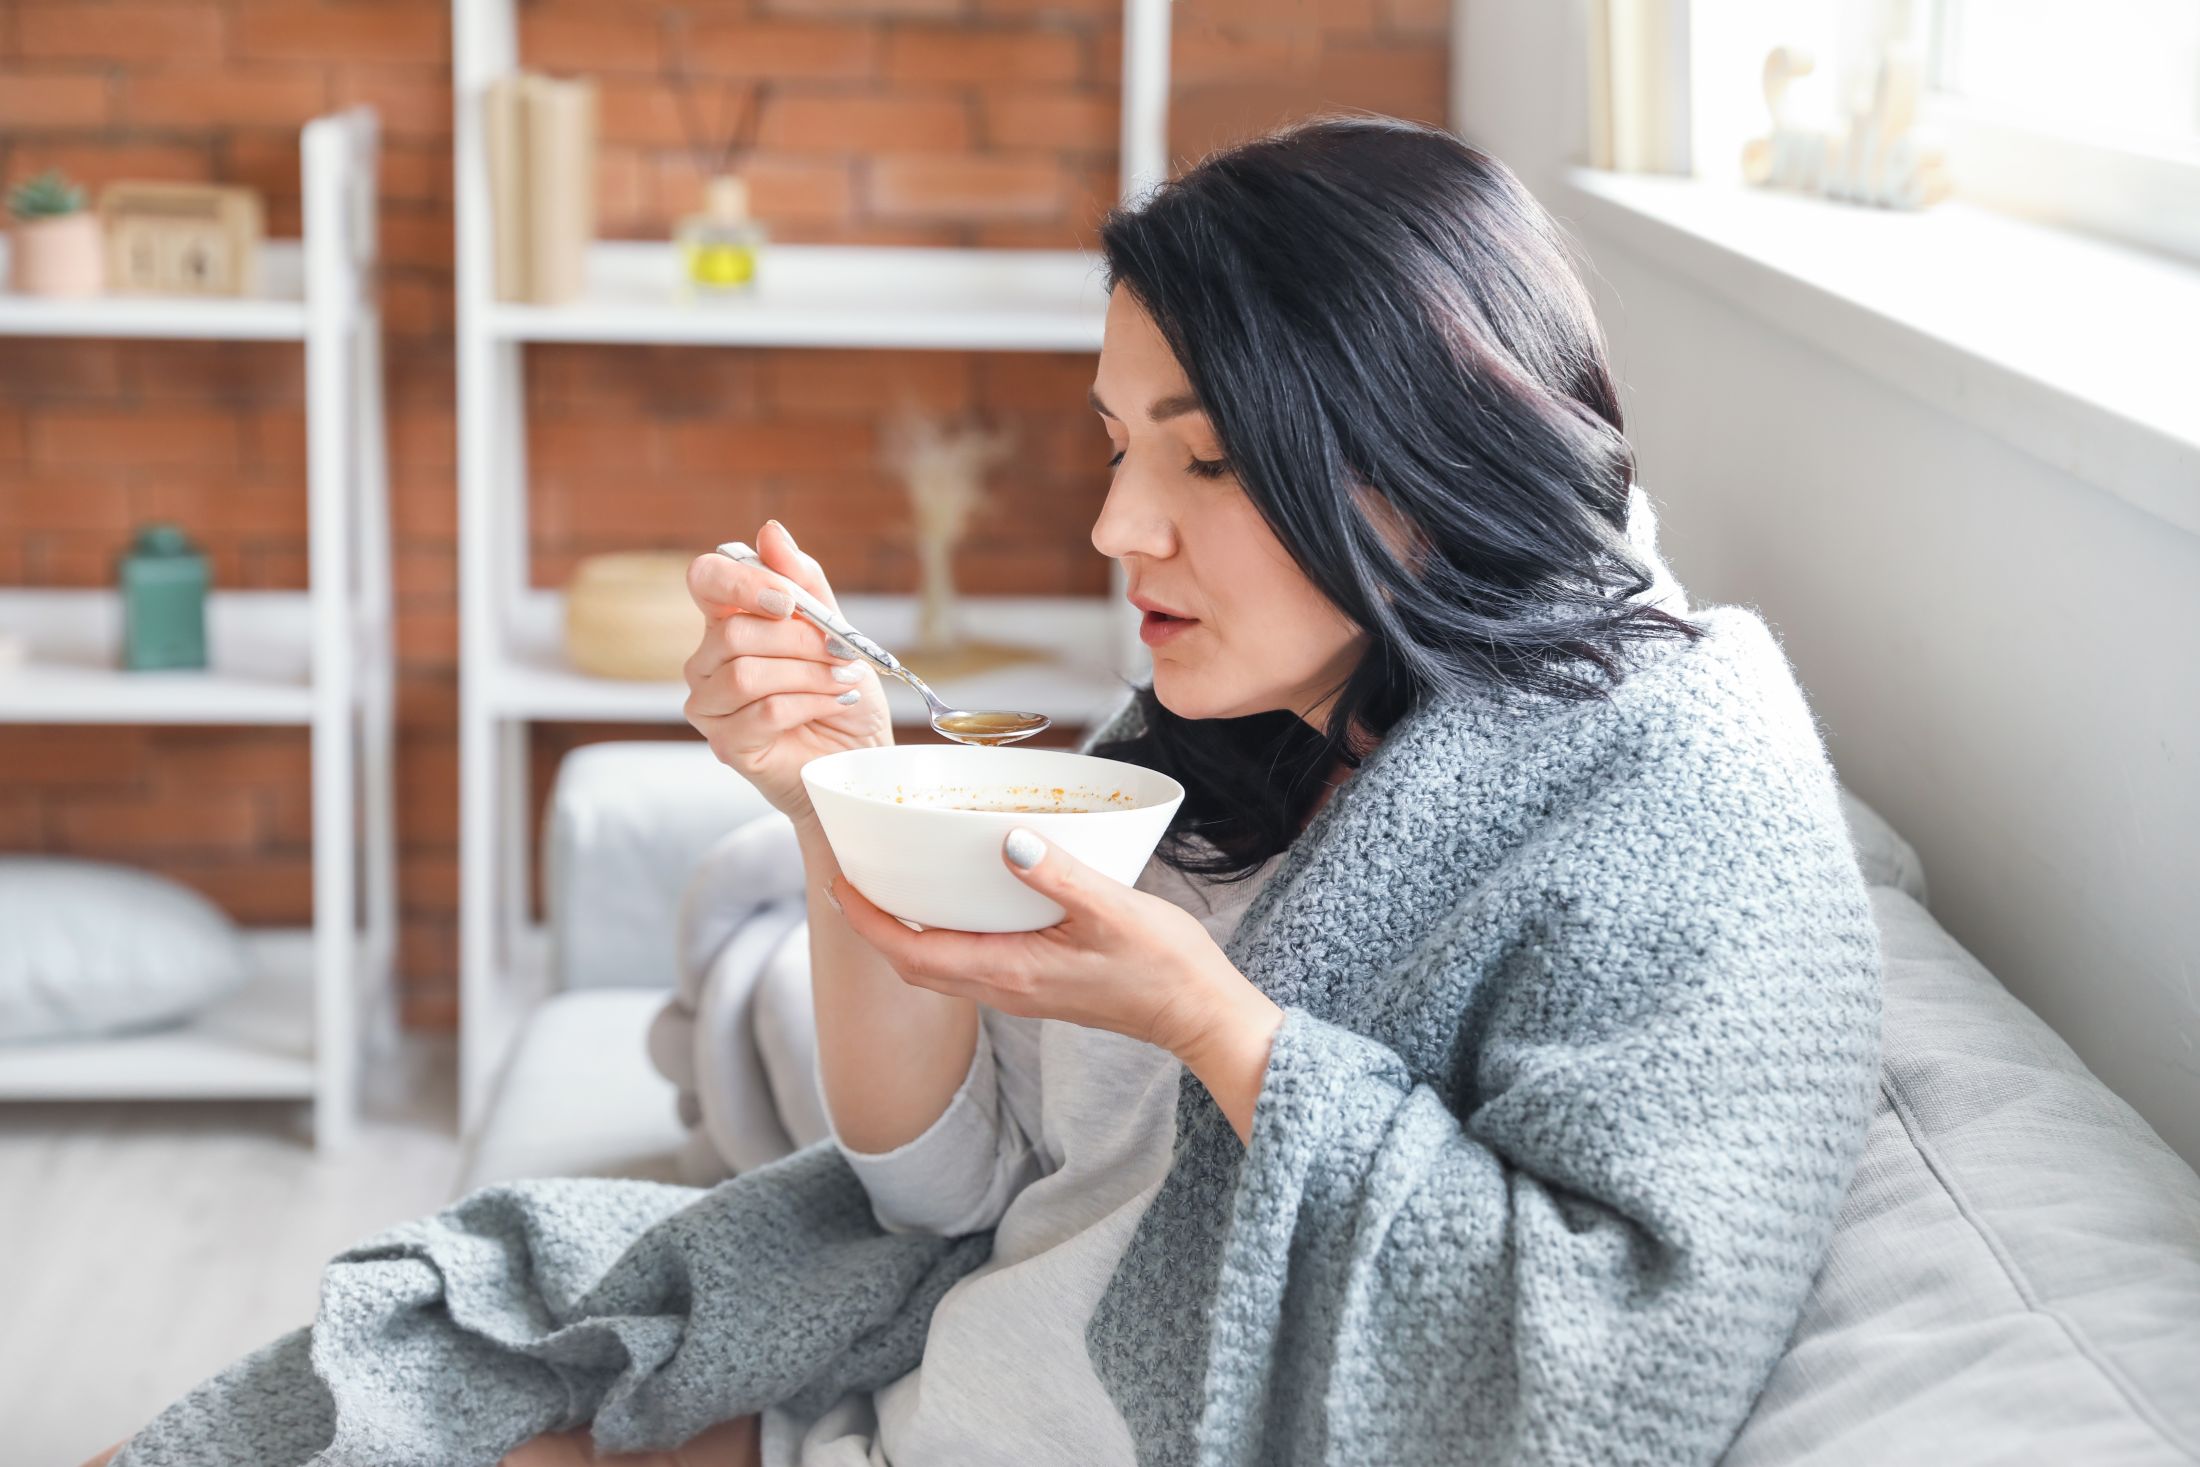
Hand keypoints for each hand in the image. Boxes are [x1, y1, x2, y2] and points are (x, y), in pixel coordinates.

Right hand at [683, 520, 890, 825]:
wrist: (861, 755)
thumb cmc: (844, 692)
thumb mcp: (836, 629)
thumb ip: (804, 583)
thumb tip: (770, 531)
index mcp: (730, 620)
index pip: (705, 579)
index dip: (740, 582)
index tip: (788, 600)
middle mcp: (708, 660)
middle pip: (734, 633)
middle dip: (801, 642)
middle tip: (841, 654)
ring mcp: (710, 704)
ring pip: (745, 674)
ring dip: (809, 676)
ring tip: (843, 682)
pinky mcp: (725, 744)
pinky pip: (761, 712)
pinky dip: (809, 704)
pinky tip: (833, 705)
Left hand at [824, 828, 1283, 1142]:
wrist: (1199, 1015)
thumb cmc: (1163, 967)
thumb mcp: (1113, 910)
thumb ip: (1059, 874)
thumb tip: (1008, 841)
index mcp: (1009, 971)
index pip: (911, 952)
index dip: (867, 920)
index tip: (839, 883)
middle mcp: (1004, 988)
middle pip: (913, 964)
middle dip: (874, 924)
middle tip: (852, 877)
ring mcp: (1018, 991)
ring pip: (938, 965)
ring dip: (906, 930)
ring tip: (892, 884)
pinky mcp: (1036, 985)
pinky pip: (969, 962)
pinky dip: (944, 933)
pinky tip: (958, 900)